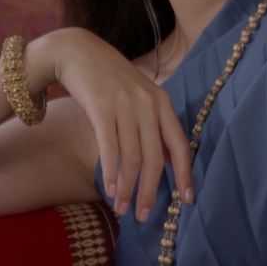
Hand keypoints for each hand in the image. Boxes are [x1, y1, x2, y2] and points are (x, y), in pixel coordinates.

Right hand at [35, 27, 193, 220]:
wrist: (78, 52)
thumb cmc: (111, 80)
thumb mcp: (141, 98)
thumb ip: (156, 126)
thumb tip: (170, 162)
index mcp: (162, 103)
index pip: (181, 144)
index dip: (185, 174)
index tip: (187, 200)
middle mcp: (148, 104)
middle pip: (155, 157)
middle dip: (149, 190)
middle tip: (143, 215)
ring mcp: (125, 104)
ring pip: (131, 157)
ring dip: (126, 187)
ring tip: (122, 208)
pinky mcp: (101, 106)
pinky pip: (110, 147)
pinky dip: (111, 172)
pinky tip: (110, 189)